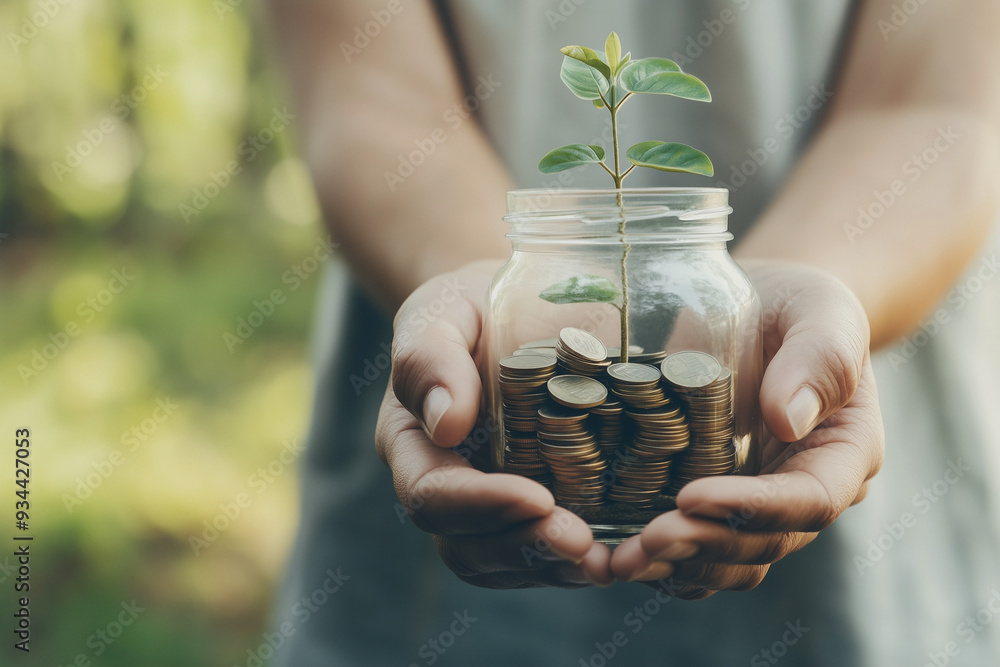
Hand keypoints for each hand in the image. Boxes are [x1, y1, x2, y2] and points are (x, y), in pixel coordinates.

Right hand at [376, 260, 614, 588]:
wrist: (514, 308)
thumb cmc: (470, 306)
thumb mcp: (441, 312)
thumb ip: (429, 357)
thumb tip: (446, 423)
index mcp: (416, 445)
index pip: (433, 494)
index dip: (481, 506)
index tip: (536, 498)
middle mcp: (451, 489)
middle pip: (471, 547)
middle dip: (527, 548)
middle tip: (581, 543)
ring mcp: (496, 508)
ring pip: (513, 564)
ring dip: (560, 568)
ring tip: (610, 561)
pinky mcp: (541, 511)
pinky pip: (553, 555)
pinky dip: (588, 560)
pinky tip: (629, 551)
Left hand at [610, 261, 884, 597]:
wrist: (764, 308)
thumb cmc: (800, 304)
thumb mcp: (822, 312)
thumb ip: (818, 359)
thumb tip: (787, 420)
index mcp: (843, 453)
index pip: (808, 500)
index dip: (751, 509)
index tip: (690, 497)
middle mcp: (803, 490)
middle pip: (762, 543)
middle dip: (704, 546)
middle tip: (644, 541)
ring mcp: (758, 504)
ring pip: (727, 562)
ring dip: (677, 568)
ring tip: (621, 560)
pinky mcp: (717, 502)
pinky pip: (696, 551)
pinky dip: (661, 561)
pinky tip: (614, 554)